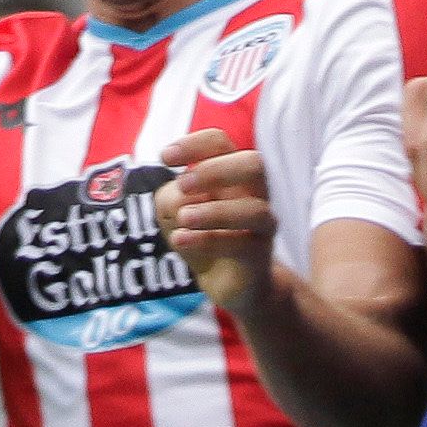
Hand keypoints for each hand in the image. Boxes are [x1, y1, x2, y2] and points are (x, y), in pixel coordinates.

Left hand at [156, 129, 277, 309]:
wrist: (231, 283)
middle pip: (253, 164)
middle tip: (184, 185)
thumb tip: (180, 196)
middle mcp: (254, 192)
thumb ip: (170, 198)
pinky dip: (208, 241)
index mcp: (232, 173)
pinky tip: (181, 240)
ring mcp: (262, 223)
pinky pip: (242, 245)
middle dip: (216, 170)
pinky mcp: (260, 254)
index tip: (164, 158)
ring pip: (253, 209)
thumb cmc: (204, 237)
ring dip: (214, 212)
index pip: (220, 143)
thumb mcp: (174, 214)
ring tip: (183, 219)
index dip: (193, 144)